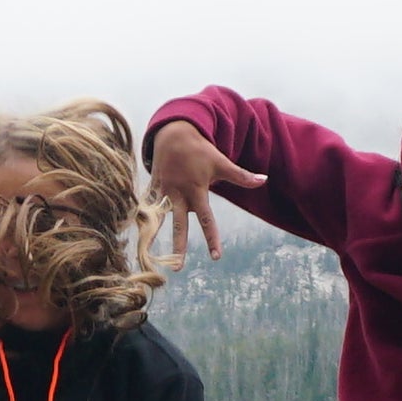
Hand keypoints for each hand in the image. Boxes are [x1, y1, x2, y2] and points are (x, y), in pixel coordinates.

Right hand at [144, 120, 247, 255]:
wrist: (174, 133)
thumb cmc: (201, 150)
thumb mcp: (222, 163)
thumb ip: (241, 176)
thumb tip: (264, 179)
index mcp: (196, 192)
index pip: (207, 220)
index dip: (212, 238)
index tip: (216, 257)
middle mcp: (179, 195)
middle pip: (179, 225)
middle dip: (179, 246)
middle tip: (178, 268)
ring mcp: (164, 191)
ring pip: (159, 217)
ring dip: (153, 234)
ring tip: (147, 252)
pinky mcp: (153, 187)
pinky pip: (147, 204)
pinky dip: (141, 216)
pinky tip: (137, 231)